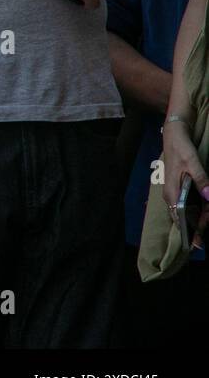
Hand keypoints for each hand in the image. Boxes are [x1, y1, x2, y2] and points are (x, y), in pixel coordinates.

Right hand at [160, 118, 208, 248]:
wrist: (174, 134)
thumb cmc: (180, 148)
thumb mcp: (192, 163)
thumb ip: (201, 181)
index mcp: (172, 192)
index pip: (181, 217)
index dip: (190, 231)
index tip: (197, 243)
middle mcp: (171, 195)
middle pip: (185, 216)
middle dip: (198, 226)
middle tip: (204, 239)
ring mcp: (175, 191)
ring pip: (188, 210)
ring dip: (199, 217)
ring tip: (205, 226)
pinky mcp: (180, 187)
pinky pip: (189, 203)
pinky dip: (199, 209)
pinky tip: (205, 211)